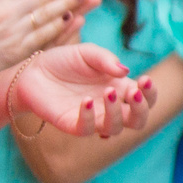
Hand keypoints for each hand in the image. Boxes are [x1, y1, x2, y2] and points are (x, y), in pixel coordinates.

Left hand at [10, 45, 153, 137]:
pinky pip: (86, 129)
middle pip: (138, 120)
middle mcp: (109, 106)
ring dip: (117, 112)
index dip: (151, 93)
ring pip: (116, 129)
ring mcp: (91, 117)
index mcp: (120, 88)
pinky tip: (85, 100)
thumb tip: (125, 72)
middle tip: (133, 92)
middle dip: (142, 108)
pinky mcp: (71, 124)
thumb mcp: (87, 52)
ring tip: (107, 92)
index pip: (146, 99)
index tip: (144, 80)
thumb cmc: (63, 61)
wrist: (31, 71)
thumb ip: (106, 59)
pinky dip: (89, 117)